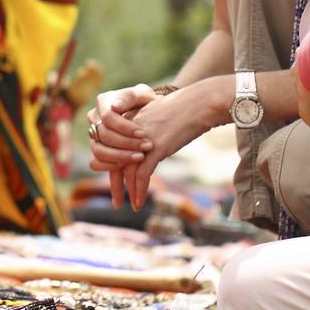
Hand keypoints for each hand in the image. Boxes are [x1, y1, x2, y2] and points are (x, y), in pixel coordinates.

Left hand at [90, 80, 227, 210]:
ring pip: (126, 170)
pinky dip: (139, 190)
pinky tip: (139, 201)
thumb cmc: (183, 111)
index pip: (110, 148)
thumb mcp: (157, 119)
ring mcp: (141, 139)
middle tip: (117, 202)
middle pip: (113, 160)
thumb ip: (146, 132)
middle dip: (116, 184)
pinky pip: (142, 174)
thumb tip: (146, 149)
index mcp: (128, 122)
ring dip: (128, 191)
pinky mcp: (155, 148)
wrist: (199, 104)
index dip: (111, 168)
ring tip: (131, 205)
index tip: (116, 184)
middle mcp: (130, 131)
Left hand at [295, 4, 309, 132]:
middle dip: (305, 77)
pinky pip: (306, 110)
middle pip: (299, 72)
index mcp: (308, 49)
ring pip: (302, 92)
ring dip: (309, 98)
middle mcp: (301, 64)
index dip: (308, 57)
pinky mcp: (304, 96)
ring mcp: (301, 80)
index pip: (304, 53)